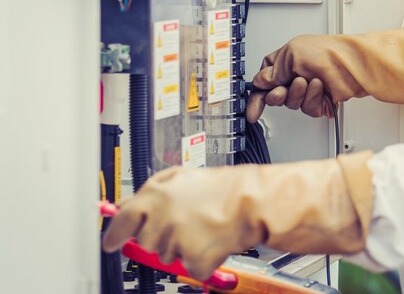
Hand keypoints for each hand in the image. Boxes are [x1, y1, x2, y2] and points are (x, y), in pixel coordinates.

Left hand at [102, 153, 373, 280]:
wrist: (252, 202)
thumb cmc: (223, 188)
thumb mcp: (181, 177)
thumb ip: (151, 191)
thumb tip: (126, 203)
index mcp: (155, 195)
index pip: (121, 219)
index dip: (114, 234)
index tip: (110, 243)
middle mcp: (161, 218)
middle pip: (147, 241)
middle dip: (162, 236)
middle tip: (184, 223)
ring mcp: (176, 240)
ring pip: (168, 255)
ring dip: (184, 246)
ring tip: (204, 225)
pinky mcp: (192, 259)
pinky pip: (190, 267)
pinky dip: (202, 259)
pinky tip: (213, 240)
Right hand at [246, 35, 347, 122]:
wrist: (351, 65)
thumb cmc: (326, 52)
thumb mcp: (290, 55)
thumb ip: (271, 73)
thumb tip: (259, 83)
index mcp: (284, 61)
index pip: (264, 82)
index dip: (257, 97)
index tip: (253, 111)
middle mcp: (294, 75)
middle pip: (275, 96)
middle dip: (278, 95)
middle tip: (282, 90)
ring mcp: (307, 89)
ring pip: (291, 104)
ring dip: (297, 94)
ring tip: (308, 82)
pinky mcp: (319, 101)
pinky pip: (307, 108)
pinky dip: (312, 98)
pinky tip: (319, 88)